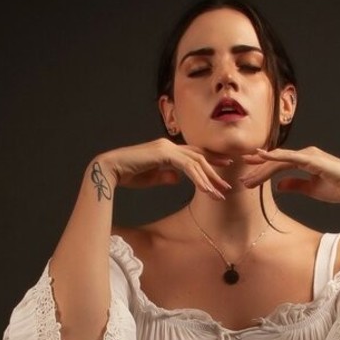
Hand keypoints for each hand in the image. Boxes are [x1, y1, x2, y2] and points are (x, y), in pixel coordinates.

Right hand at [98, 139, 233, 199]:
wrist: (112, 169)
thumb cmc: (129, 174)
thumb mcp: (153, 177)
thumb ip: (167, 176)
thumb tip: (179, 179)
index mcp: (168, 150)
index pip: (194, 154)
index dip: (210, 161)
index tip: (224, 169)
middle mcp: (170, 146)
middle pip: (199, 157)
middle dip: (216, 171)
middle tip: (227, 186)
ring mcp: (167, 148)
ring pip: (196, 162)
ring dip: (210, 178)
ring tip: (220, 193)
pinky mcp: (163, 154)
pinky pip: (187, 166)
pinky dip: (198, 178)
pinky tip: (206, 190)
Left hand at [239, 146, 339, 206]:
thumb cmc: (338, 188)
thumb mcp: (311, 189)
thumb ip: (295, 185)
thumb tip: (278, 186)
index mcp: (305, 160)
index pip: (279, 165)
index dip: (262, 170)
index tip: (248, 177)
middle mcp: (304, 154)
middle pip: (275, 161)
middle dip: (257, 171)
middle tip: (241, 180)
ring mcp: (307, 155)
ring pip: (278, 160)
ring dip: (261, 169)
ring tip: (247, 179)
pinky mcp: (310, 159)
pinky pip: (288, 157)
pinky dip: (274, 157)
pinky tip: (262, 157)